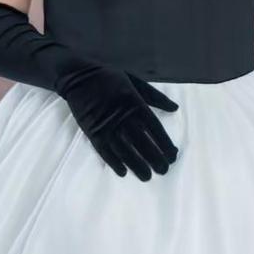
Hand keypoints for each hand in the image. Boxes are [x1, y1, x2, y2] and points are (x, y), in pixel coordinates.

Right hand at [58, 61, 179, 177]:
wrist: (78, 76)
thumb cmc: (110, 78)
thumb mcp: (136, 82)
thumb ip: (156, 97)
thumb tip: (175, 108)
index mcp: (136, 104)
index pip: (155, 129)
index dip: (165, 145)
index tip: (172, 156)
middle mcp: (123, 118)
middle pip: (142, 144)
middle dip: (155, 159)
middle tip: (164, 171)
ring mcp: (107, 127)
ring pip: (125, 152)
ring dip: (137, 166)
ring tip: (147, 177)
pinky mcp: (92, 133)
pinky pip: (105, 152)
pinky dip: (114, 163)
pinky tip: (123, 172)